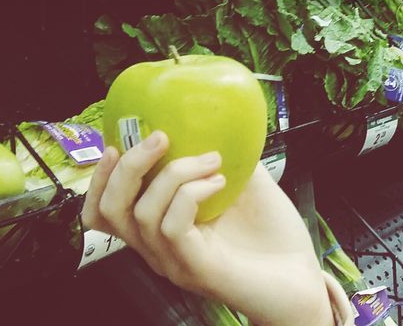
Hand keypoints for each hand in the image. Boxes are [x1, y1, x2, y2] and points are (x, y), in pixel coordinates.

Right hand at [81, 132, 335, 325]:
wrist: (302, 279)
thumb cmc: (273, 237)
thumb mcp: (243, 186)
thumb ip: (222, 158)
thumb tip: (215, 121)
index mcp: (159, 230)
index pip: (102, 211)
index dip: (100, 177)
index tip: (118, 143)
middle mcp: (157, 249)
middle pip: (109, 210)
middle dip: (128, 166)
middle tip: (161, 137)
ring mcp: (174, 261)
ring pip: (141, 213)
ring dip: (174, 173)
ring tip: (211, 160)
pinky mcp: (196, 269)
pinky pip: (172, 226)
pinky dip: (190, 193)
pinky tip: (219, 182)